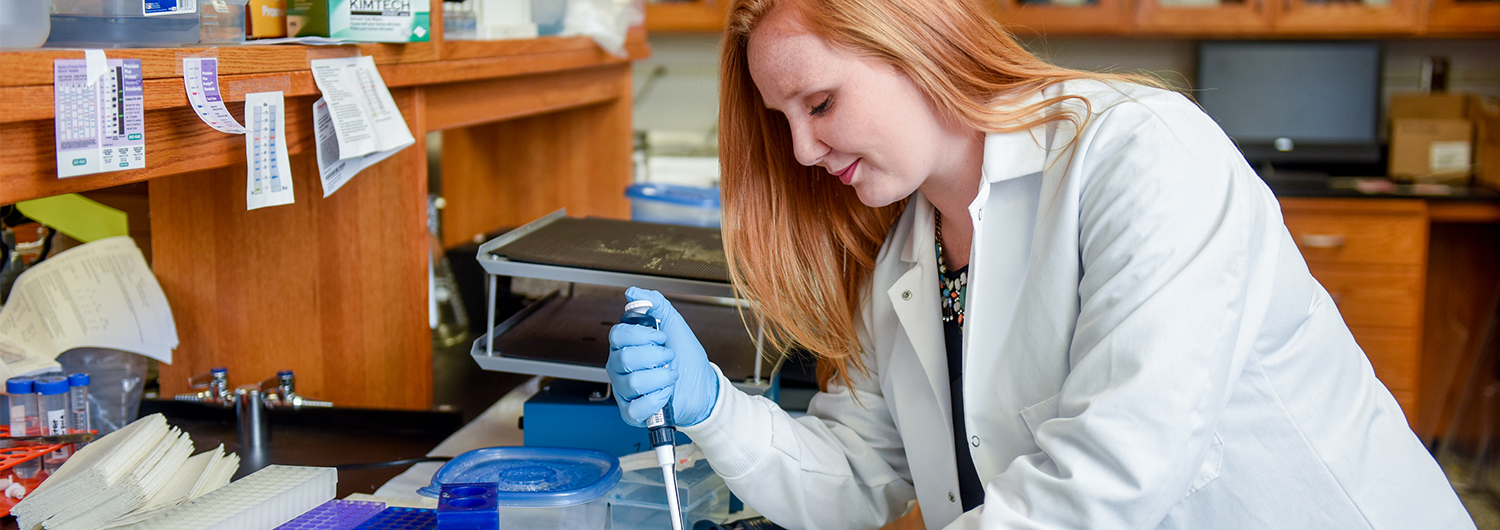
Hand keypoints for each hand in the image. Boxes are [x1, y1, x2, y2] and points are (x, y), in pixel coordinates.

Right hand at [607, 287, 719, 427]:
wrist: (703, 387)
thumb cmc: (686, 358)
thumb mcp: (674, 324)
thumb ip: (655, 304)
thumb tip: (633, 292)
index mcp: (626, 345)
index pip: (618, 335)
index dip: (642, 335)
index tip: (661, 337)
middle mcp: (620, 367)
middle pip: (625, 358)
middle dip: (656, 357)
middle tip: (669, 358)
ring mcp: (624, 390)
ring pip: (633, 382)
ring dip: (661, 378)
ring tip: (670, 377)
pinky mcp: (631, 413)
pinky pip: (635, 409)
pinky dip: (656, 400)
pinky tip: (665, 395)